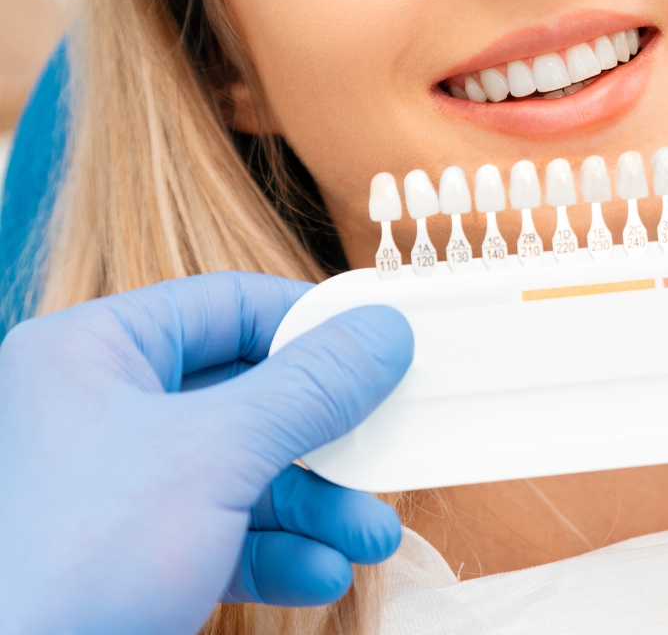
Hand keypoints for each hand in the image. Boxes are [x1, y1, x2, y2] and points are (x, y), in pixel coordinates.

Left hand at [0, 270, 412, 634]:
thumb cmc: (66, 565)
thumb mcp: (213, 456)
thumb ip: (310, 388)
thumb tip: (386, 331)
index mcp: (97, 351)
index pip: (230, 305)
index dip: (314, 324)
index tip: (383, 347)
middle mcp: (104, 409)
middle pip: (249, 393)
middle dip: (326, 437)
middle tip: (387, 448)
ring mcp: (115, 487)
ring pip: (243, 471)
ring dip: (315, 505)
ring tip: (370, 536)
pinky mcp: (127, 557)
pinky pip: (220, 533)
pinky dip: (277, 552)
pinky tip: (321, 575)